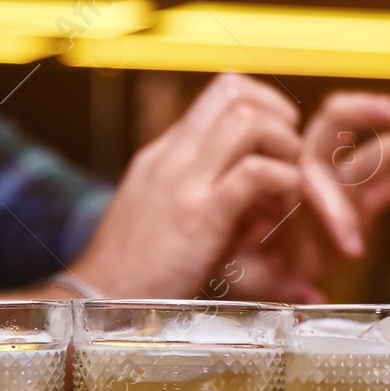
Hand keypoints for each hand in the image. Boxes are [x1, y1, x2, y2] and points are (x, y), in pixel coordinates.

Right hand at [70, 73, 302, 297]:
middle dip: (278, 115)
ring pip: (248, 121)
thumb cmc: (137, 270)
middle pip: (233, 90)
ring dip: (283, 146)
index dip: (262, 106)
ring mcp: (183, 182)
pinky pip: (256, 174)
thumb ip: (212, 200)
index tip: (277, 142)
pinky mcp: (200, 215)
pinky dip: (283, 182)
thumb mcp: (168, 219)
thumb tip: (265, 205)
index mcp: (165, 153)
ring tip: (287, 183)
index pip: (219, 94)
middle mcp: (172, 156)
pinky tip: (282, 207)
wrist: (99, 300)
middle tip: (290, 155)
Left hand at [217, 92, 389, 301]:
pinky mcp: (360, 202)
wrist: (242, 268)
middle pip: (340, 125)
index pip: (310, 174)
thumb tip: (311, 297)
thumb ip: (274, 284)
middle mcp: (310, 176)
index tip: (354, 249)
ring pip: (378, 151)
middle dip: (375, 118)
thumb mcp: (247, 277)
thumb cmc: (237, 267)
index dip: (337, 208)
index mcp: (281, 185)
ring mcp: (338, 186)